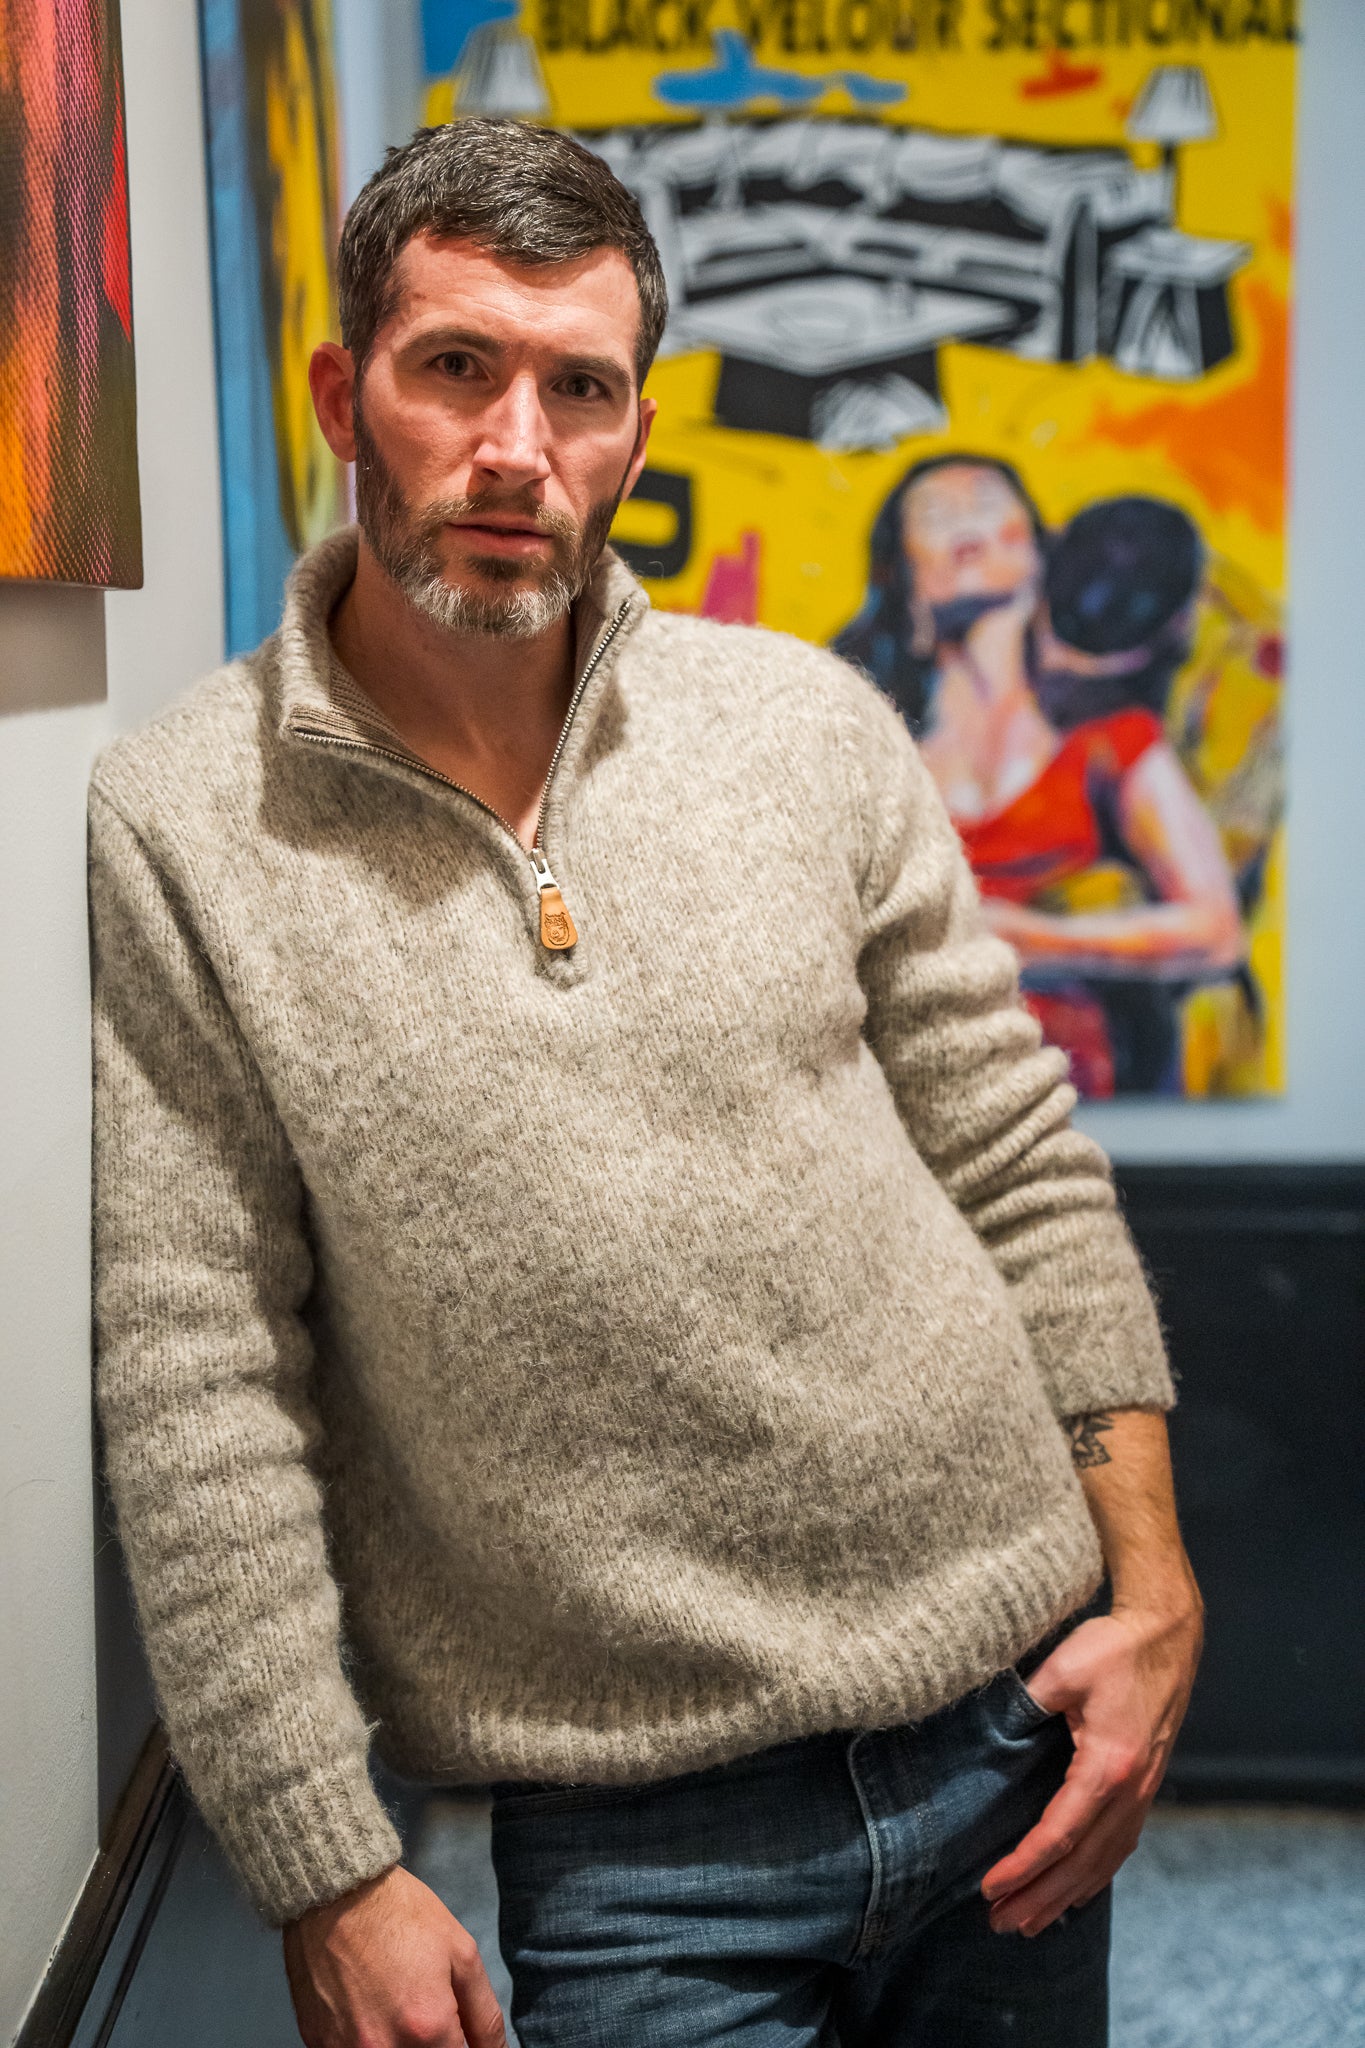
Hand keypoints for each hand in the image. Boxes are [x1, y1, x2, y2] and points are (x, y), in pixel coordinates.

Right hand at [283, 1864, 507, 2046]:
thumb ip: (485, 2017)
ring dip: (399, 2043)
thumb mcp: (462, 1954)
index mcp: (427, 2028)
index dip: (461, 2046)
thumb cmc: (400, 1915)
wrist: (337, 1893)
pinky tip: (369, 2007)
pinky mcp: (319, 2045)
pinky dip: (367, 2040)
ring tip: (395, 2004)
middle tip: (423, 2008)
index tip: (455, 2029)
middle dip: (432, 2044)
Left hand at [980, 1595, 1202, 1936]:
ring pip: (1102, 1863)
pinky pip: (1118, 1847)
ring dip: (1065, 1897)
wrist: (1168, 1635)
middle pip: (1081, 1863)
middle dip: (1039, 1897)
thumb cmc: (1114, 1647)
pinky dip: (1094, 1878)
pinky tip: (1074, 1894)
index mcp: (1108, 1766)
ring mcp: (1142, 1793)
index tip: (989, 1887)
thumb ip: (1029, 1702)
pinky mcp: (1144, 1787)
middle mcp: (1130, 1791)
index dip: (1024, 1866)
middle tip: (998, 1924)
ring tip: (1028, 1923)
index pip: (1060, 1834)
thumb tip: (992, 1731)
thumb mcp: (1065, 1668)